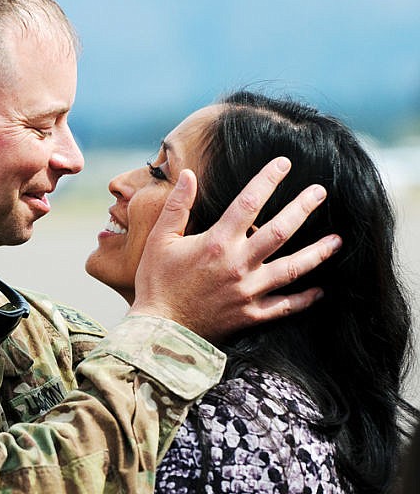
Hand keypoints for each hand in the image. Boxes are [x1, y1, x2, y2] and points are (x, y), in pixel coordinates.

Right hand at [129, 157, 341, 341]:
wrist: (159, 329)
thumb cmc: (156, 283)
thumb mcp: (159, 239)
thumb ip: (177, 206)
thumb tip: (188, 174)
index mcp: (216, 242)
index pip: (249, 202)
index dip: (268, 179)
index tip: (283, 164)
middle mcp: (238, 264)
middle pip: (280, 231)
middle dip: (303, 208)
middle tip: (320, 192)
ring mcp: (248, 291)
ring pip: (292, 269)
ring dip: (317, 252)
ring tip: (337, 239)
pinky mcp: (250, 315)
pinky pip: (285, 306)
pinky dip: (305, 299)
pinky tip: (320, 290)